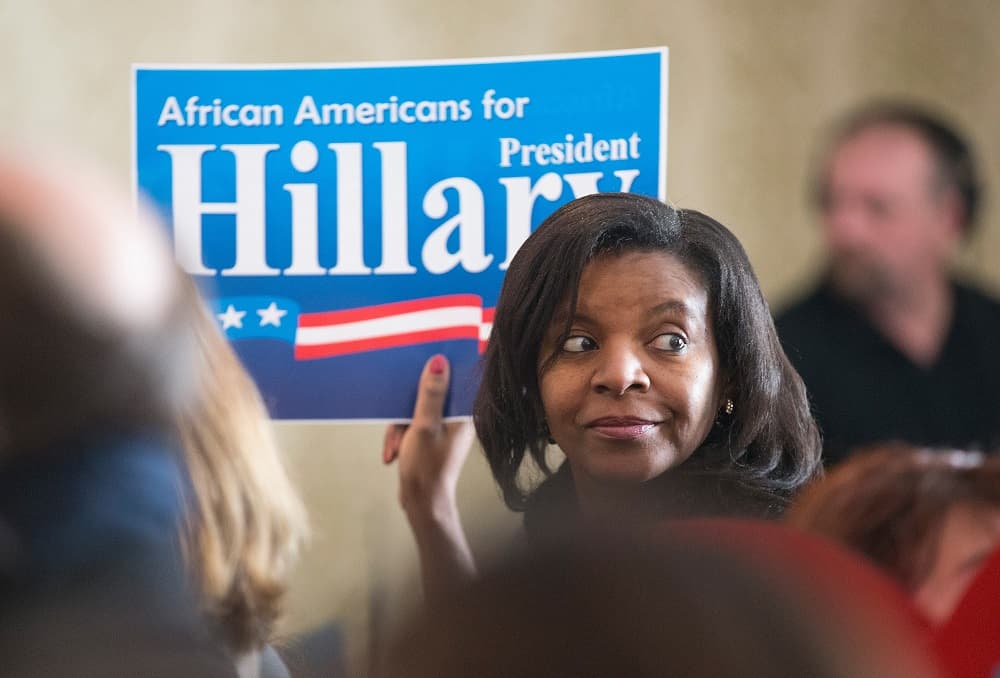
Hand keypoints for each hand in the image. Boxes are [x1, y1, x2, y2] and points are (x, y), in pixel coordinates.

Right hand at [383, 354, 475, 520]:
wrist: (422, 504)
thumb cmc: (426, 468)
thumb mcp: (424, 426)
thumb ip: (431, 393)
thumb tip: (438, 361)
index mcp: (463, 414)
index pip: (454, 380)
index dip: (437, 371)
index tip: (418, 368)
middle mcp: (456, 419)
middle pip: (429, 395)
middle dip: (407, 410)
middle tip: (399, 426)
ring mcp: (443, 429)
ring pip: (416, 411)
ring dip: (400, 428)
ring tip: (396, 448)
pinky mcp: (431, 438)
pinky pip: (412, 425)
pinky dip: (400, 436)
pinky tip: (394, 453)